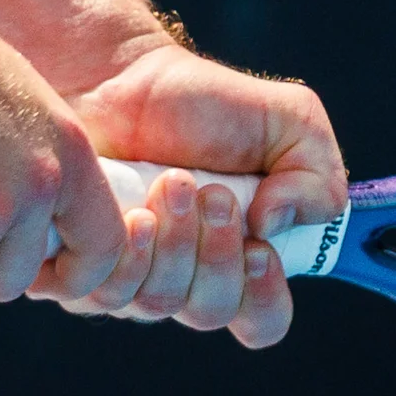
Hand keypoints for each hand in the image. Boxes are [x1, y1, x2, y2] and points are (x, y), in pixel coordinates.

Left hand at [53, 43, 344, 345]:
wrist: (116, 74)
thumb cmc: (200, 101)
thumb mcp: (289, 120)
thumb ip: (317, 176)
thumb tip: (275, 227)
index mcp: (240, 258)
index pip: (261, 320)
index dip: (263, 299)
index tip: (259, 247)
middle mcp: (184, 278)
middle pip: (209, 312)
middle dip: (215, 253)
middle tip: (210, 192)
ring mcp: (129, 277)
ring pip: (157, 304)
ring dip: (174, 243)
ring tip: (170, 183)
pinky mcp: (78, 265)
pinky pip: (102, 294)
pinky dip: (126, 255)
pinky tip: (131, 211)